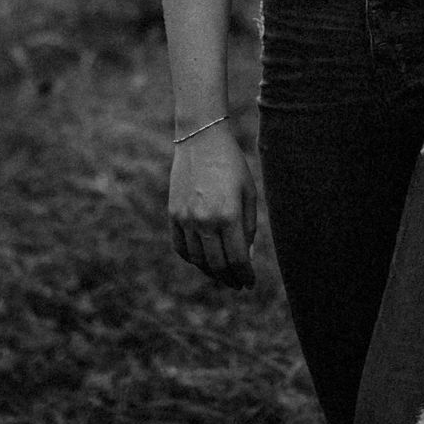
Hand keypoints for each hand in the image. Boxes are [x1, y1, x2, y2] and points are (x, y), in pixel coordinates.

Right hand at [167, 122, 259, 288]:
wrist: (201, 140)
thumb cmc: (231, 164)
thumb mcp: (248, 193)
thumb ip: (248, 227)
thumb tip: (244, 257)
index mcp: (228, 215)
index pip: (236, 259)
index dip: (244, 275)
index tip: (250, 283)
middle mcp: (205, 220)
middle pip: (217, 265)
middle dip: (229, 279)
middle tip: (237, 284)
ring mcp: (186, 218)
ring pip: (197, 260)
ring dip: (211, 271)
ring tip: (222, 274)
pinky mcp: (173, 214)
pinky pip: (181, 247)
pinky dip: (192, 259)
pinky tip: (203, 260)